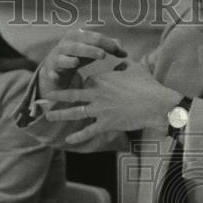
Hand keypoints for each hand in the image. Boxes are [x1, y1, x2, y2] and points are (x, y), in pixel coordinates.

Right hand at [37, 29, 126, 96]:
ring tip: (77, 63)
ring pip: (63, 58)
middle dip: (90, 49)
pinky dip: (53, 74)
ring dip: (70, 60)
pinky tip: (55, 76)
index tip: (120, 52)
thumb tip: (124, 52)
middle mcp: (65, 45)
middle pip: (78, 45)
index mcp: (77, 36)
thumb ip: (109, 48)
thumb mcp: (93, 50)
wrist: (56, 68)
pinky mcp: (51, 71)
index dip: (107, 44)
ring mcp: (56, 58)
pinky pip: (51, 73)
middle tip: (103, 55)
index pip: (94, 37)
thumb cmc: (79, 56)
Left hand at [45, 62, 180, 144]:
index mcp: (101, 80)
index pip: (86, 83)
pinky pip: (88, 131)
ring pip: (75, 113)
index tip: (80, 90)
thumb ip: (123, 64)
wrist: (155, 103)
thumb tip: (120, 61)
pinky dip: (78, 136)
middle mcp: (96, 94)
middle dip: (57, 96)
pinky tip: (68, 140)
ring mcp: (99, 110)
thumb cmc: (147, 85)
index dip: (84, 87)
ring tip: (48, 116)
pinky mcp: (106, 124)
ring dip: (60, 114)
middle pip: (72, 95)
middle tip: (46, 96)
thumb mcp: (134, 68)